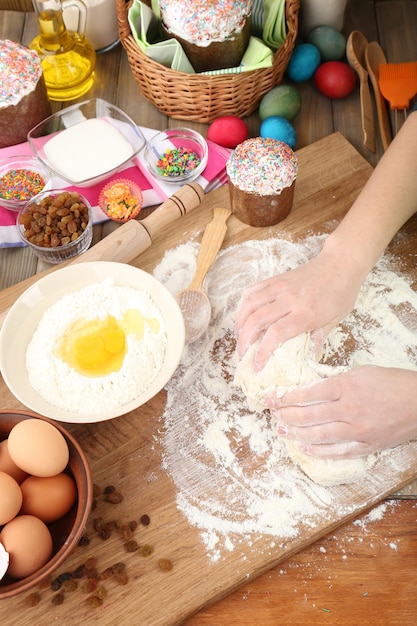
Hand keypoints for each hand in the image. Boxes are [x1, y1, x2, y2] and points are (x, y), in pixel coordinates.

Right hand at [234, 246, 361, 370]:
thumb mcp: (335, 320)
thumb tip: (307, 360)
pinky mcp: (275, 279)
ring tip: (239, 337)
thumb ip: (317, 339)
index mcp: (306, 313)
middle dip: (244, 341)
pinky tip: (244, 316)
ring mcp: (280, 287)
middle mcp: (289, 299)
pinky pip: (252, 290)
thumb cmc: (340, 293)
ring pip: (249, 305)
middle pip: (257, 320)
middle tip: (242, 355)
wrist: (340, 264)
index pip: (276, 334)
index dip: (262, 352)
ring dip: (239, 323)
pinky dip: (243, 304)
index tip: (257, 366)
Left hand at [266, 365, 416, 457]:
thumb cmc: (393, 382)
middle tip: (272, 414)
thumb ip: (335, 377)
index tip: (272, 398)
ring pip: (318, 435)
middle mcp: (349, 408)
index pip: (307, 393)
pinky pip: (337, 451)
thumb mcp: (362, 371)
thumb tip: (311, 381)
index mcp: (346, 386)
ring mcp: (357, 429)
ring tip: (281, 431)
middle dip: (286, 415)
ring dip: (296, 434)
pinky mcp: (366, 445)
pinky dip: (318, 451)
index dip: (286, 397)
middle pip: (308, 415)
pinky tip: (303, 447)